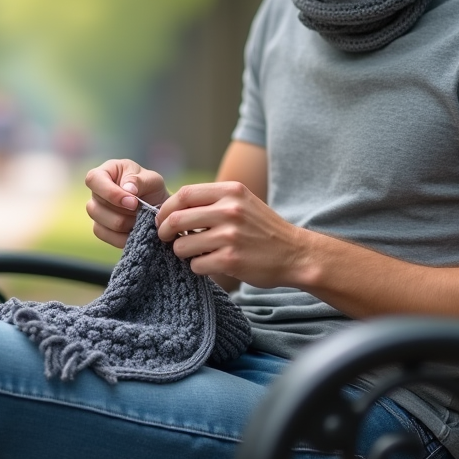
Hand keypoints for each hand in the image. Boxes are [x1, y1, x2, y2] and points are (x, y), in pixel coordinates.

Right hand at [84, 159, 168, 248]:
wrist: (157, 208)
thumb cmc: (151, 188)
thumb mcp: (151, 179)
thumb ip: (139, 181)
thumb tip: (127, 189)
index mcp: (105, 172)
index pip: (93, 179)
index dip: (110, 193)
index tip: (132, 202)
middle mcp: (96, 192)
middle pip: (95, 206)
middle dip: (122, 212)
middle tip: (141, 211)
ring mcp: (96, 211)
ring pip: (99, 223)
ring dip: (124, 224)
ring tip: (140, 219)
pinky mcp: (99, 228)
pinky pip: (104, 235)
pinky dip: (121, 237)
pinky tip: (135, 231)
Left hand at [155, 181, 309, 288]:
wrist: (295, 253)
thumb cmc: (263, 229)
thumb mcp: (243, 202)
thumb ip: (213, 200)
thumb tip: (173, 208)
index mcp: (231, 191)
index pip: (184, 194)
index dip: (166, 208)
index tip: (163, 219)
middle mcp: (230, 210)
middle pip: (177, 219)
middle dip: (165, 231)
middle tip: (165, 238)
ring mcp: (230, 236)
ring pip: (182, 245)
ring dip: (181, 252)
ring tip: (194, 252)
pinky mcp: (231, 260)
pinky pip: (196, 265)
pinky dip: (198, 267)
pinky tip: (211, 263)